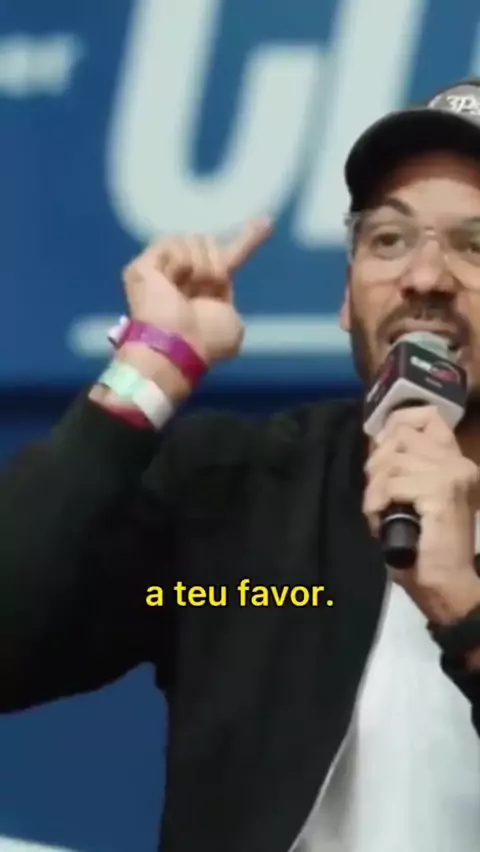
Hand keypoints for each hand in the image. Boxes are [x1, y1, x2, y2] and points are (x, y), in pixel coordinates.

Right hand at [122, 218, 271, 363]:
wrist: (177, 346)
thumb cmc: (205, 342)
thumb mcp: (232, 325)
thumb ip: (227, 303)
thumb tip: (219, 285)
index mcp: (207, 290)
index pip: (229, 257)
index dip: (248, 239)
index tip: (267, 222)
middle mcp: (184, 276)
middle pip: (210, 243)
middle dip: (215, 265)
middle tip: (205, 290)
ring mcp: (161, 270)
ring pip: (193, 240)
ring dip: (199, 267)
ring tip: (187, 292)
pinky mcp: (143, 265)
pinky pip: (172, 243)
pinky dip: (180, 262)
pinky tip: (173, 283)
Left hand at [363, 406, 479, 623]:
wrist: (446, 585)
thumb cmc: (423, 546)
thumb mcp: (409, 495)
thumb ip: (400, 466)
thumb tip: (376, 439)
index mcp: (454, 460)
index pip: (427, 415)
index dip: (398, 425)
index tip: (383, 450)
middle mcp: (458, 461)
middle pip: (401, 436)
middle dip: (378, 464)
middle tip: (378, 496)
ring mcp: (452, 475)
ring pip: (394, 460)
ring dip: (377, 488)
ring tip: (382, 512)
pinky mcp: (441, 491)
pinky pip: (394, 482)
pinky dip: (380, 501)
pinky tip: (384, 519)